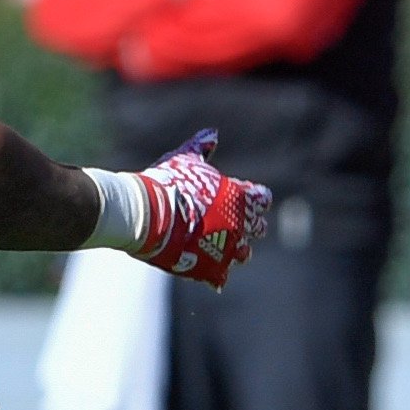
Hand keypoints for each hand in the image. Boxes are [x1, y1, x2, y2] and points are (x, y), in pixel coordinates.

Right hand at [130, 130, 269, 288]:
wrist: (148, 213)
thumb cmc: (166, 183)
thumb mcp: (184, 160)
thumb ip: (201, 148)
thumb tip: (212, 133)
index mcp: (239, 196)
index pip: (262, 199)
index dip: (255, 200)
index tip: (246, 200)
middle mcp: (240, 223)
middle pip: (257, 227)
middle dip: (248, 226)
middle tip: (232, 225)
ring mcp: (228, 247)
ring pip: (244, 254)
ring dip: (235, 250)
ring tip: (220, 248)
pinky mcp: (213, 267)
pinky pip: (220, 275)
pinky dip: (214, 273)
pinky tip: (204, 269)